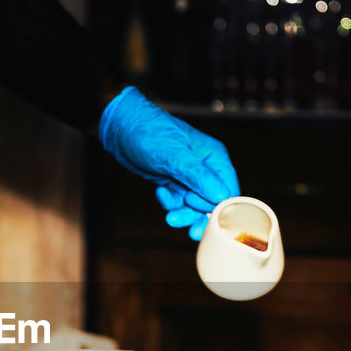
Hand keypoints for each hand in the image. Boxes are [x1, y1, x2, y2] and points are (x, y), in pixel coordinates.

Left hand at [98, 86, 239, 239]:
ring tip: (171, 218)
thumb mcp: (175, 156)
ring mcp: (189, 177)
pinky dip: (170, 203)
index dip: (218, 206)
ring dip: (183, 214)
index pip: (228, 189)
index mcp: (213, 157)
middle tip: (183, 222)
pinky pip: (178, 203)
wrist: (121, 129)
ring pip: (194, 207)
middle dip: (197, 214)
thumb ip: (199, 177)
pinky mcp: (174, 183)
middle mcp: (205, 169)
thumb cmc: (150, 133)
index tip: (203, 214)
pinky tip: (160, 192)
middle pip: (212, 203)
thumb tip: (221, 196)